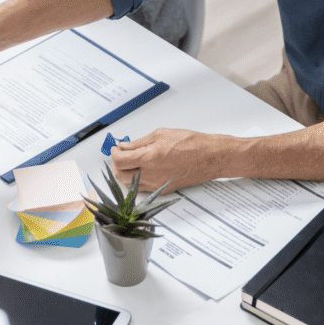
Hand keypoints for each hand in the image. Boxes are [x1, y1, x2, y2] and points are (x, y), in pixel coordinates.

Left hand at [109, 128, 233, 191]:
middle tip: (120, 154)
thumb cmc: (190, 143)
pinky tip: (140, 170)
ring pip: (129, 184)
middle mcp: (151, 174)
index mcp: (148, 158)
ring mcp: (157, 184)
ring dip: (124, 173)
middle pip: (120, 174)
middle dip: (116, 164)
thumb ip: (138, 143)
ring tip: (129, 162)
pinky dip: (136, 180)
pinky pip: (142, 188)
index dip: (114, 153)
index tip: (116, 148)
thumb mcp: (160, 135)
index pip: (119, 160)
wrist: (209, 157)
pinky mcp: (163, 189)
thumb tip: (124, 146)